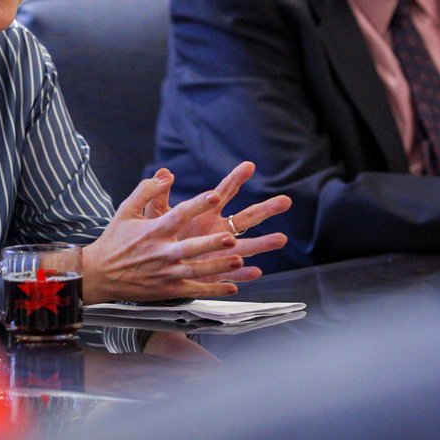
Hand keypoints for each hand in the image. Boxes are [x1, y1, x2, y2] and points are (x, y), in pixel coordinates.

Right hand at [82, 171, 251, 303]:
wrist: (99, 274)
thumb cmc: (115, 239)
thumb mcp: (126, 210)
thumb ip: (147, 191)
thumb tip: (167, 174)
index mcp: (153, 231)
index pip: (178, 215)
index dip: (197, 205)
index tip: (214, 196)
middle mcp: (161, 253)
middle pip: (190, 248)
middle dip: (210, 244)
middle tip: (230, 238)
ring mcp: (166, 274)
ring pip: (196, 271)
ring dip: (218, 266)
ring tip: (239, 260)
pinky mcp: (168, 290)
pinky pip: (194, 290)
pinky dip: (213, 289)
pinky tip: (232, 286)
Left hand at [144, 161, 290, 281]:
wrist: (154, 265)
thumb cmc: (157, 237)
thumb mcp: (156, 215)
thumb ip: (158, 195)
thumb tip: (163, 171)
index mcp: (206, 213)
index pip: (224, 192)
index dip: (236, 179)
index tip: (249, 165)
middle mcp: (219, 230)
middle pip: (247, 217)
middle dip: (266, 209)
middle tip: (285, 201)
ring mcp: (220, 251)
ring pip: (246, 246)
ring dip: (264, 243)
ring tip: (281, 238)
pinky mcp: (216, 271)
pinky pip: (233, 272)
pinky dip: (244, 273)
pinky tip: (256, 271)